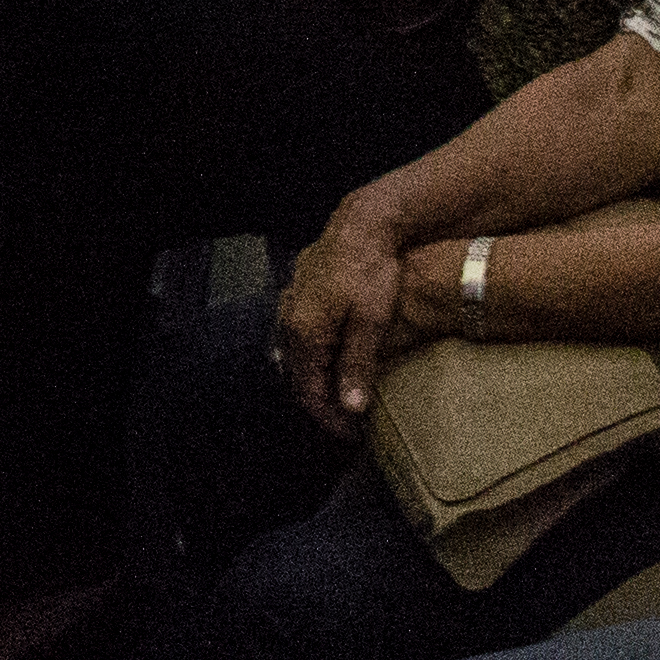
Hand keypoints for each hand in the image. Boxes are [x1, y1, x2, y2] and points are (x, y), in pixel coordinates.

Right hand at [276, 201, 426, 427]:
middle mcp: (288, 319)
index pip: (308, 391)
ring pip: (296, 354)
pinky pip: (298, 334)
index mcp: (303, 332)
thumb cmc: (370, 272)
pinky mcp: (299, 290)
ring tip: (340, 394)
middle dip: (320, 402)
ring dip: (316, 378)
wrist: (363, 225)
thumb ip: (357, 366)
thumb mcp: (371, 322)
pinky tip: (332, 357)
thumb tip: (350, 408)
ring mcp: (290, 302)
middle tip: (347, 420)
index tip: (351, 434)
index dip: (329, 418)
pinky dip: (313, 355)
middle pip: (298, 375)